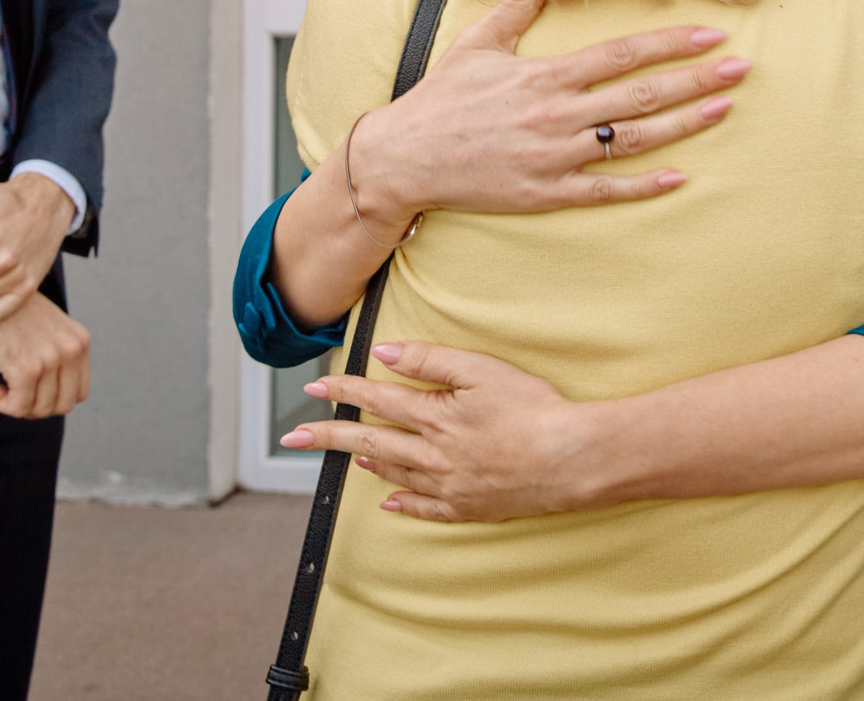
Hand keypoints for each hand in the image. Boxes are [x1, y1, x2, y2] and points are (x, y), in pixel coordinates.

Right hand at [0, 292, 91, 418]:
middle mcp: (72, 350)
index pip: (79, 392)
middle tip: (13, 395)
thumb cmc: (9, 309)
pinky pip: (18, 407)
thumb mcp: (46, 328)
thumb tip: (46, 397)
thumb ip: (54, 352)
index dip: (54, 400)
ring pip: (39, 409)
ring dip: (15, 406)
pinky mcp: (26, 368)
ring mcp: (52, 359)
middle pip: (62, 405)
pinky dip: (1, 404)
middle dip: (35, 408)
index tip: (31, 392)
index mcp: (80, 341)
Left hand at [280, 341, 600, 521]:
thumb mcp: (483, 370)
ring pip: (395, 474)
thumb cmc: (534, 409)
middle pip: (371, 443)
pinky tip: (391, 502)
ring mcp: (448, 486)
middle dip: (328, 438)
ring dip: (366, 463)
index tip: (314, 389)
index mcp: (434, 418)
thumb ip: (432, 362)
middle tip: (292, 438)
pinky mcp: (469, 507)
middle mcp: (432, 456)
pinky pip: (425, 509)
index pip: (377, 400)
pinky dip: (404, 505)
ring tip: (347, 457)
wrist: (571, 459)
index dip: (344, 392)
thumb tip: (387, 356)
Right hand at [346, 0, 750, 232]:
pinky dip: (642, 185)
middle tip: (742, 68)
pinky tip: (680, 175)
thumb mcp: (480, 43)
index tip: (710, 33)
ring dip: (683, 124)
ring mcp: (553, 156)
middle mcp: (555, 115)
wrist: (402, 159)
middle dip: (694, 79)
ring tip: (724, 108)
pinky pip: (603, 189)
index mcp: (544, 75)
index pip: (621, 54)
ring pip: (632, 140)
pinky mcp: (545, 193)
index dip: (670, 42)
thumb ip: (520, 1)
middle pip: (639, 94)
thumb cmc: (443, 98)